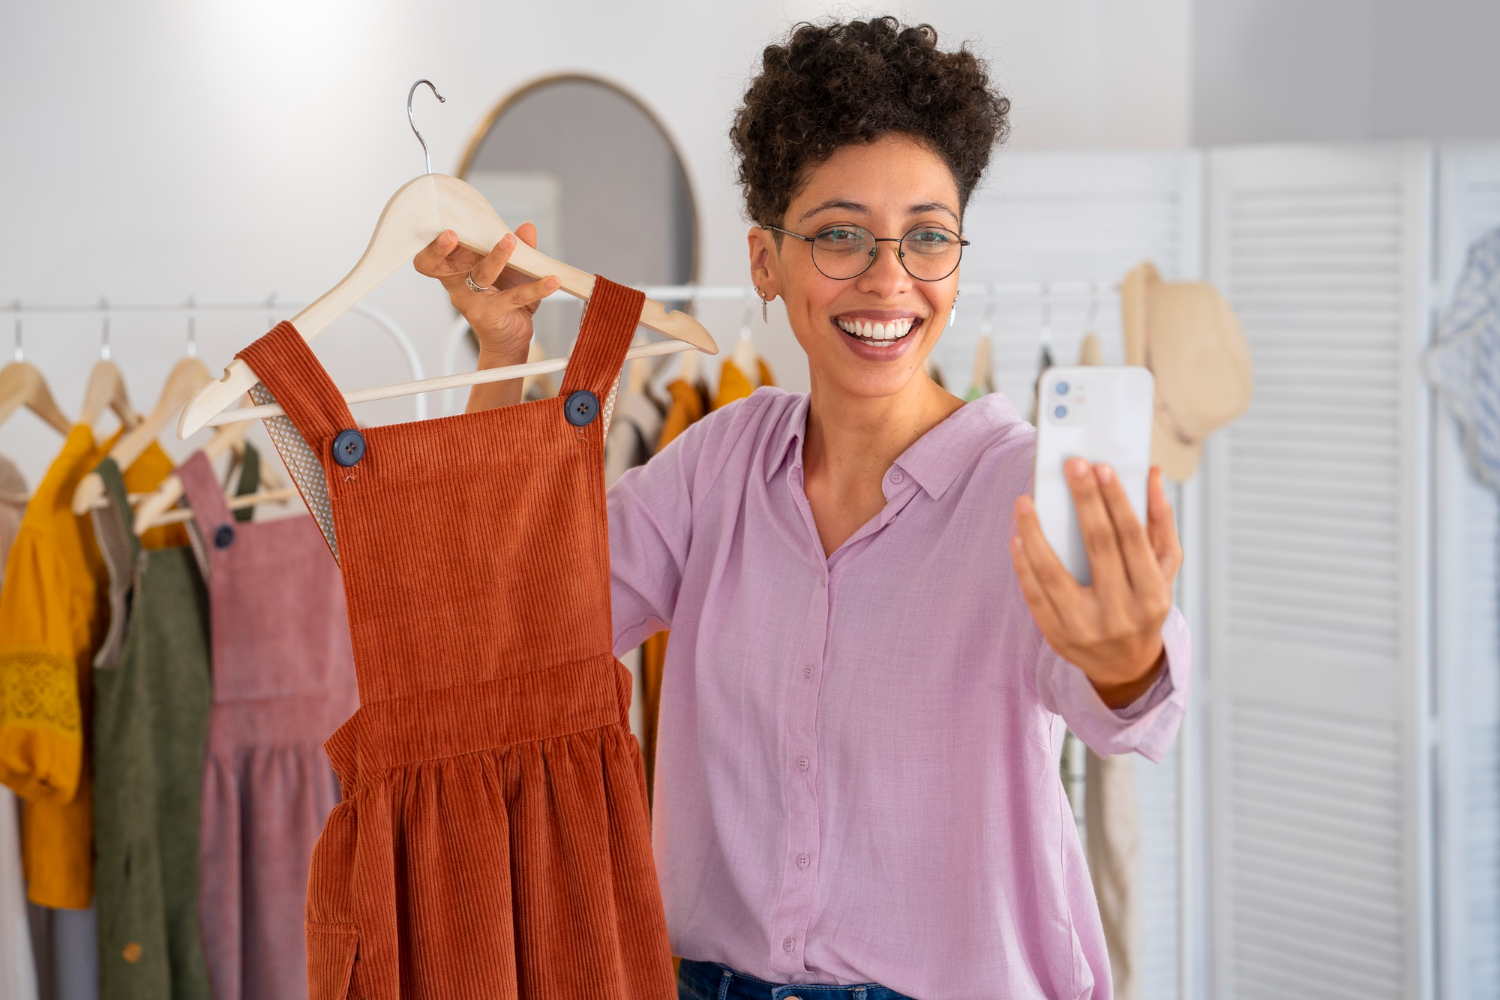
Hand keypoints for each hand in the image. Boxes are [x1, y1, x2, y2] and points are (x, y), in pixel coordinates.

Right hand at [413, 222, 559, 364]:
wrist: (511, 339)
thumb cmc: (505, 298)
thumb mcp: (513, 269)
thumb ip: (520, 247)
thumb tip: (527, 227)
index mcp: (455, 268)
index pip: (431, 254)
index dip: (430, 243)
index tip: (441, 226)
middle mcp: (457, 284)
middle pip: (438, 265)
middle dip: (441, 248)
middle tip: (452, 234)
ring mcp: (471, 301)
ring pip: (480, 275)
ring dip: (496, 257)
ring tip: (511, 241)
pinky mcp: (491, 315)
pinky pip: (514, 297)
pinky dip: (536, 288)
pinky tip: (552, 281)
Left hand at [1011, 461, 1182, 708]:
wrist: (1125, 665)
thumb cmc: (1145, 604)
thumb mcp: (1164, 570)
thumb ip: (1160, 522)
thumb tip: (1151, 474)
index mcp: (1152, 595)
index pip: (1133, 539)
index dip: (1117, 501)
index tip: (1102, 467)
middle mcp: (1121, 614)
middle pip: (1098, 547)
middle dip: (1084, 501)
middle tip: (1071, 465)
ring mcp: (1085, 628)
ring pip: (1054, 573)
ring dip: (1036, 532)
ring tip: (1025, 501)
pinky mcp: (1057, 637)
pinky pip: (1034, 595)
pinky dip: (1023, 564)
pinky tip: (1017, 536)